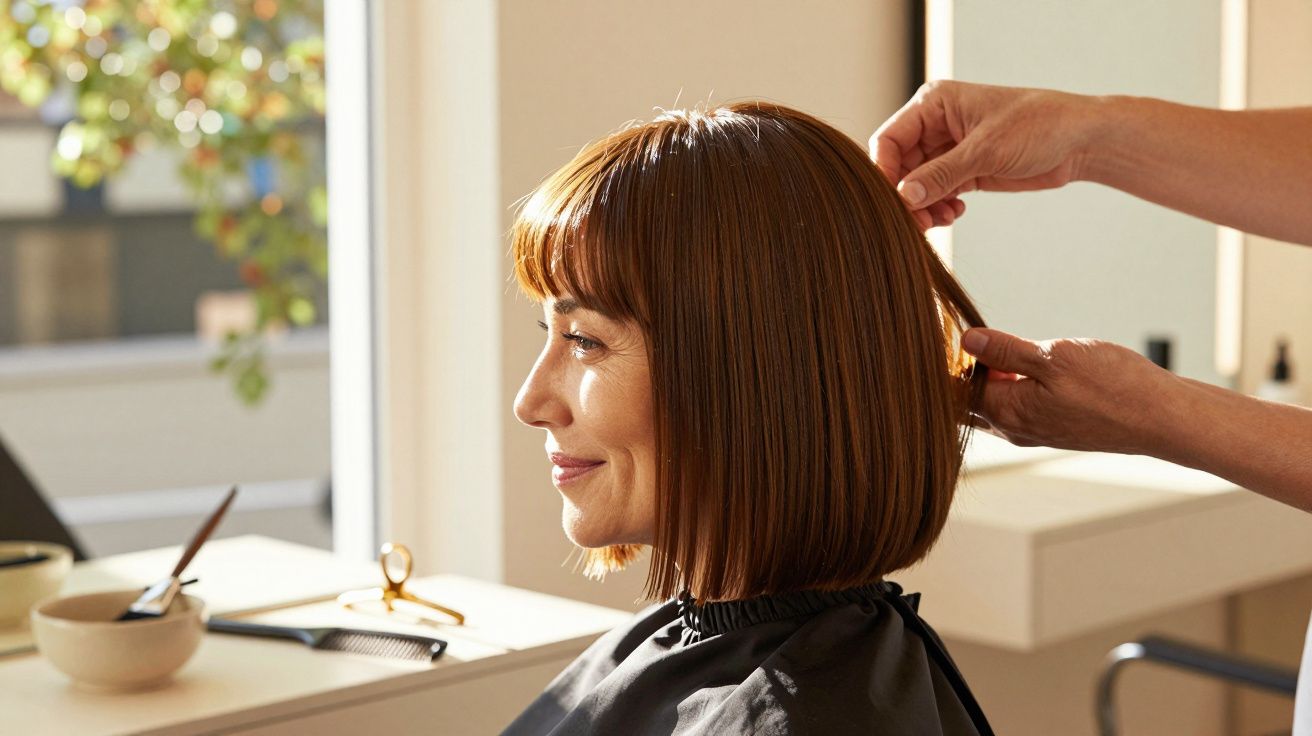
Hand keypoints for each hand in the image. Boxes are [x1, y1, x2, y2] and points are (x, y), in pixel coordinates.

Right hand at [871, 81, 1097, 229]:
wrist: (1079, 141)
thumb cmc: (1038, 126)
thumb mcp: (985, 151)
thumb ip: (941, 175)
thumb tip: (904, 197)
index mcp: (934, 104)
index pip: (889, 139)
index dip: (885, 171)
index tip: (892, 202)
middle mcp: (935, 125)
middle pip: (900, 166)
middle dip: (906, 195)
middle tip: (918, 222)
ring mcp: (948, 150)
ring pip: (916, 184)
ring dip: (923, 206)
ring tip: (940, 221)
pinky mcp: (964, 171)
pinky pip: (936, 193)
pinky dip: (939, 208)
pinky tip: (955, 213)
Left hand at [961, 327, 1177, 454]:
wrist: (1162, 417)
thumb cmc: (1114, 387)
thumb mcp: (1054, 356)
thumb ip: (1006, 350)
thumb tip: (965, 340)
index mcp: (1006, 412)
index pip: (953, 391)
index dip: (944, 363)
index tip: (940, 333)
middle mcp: (1014, 429)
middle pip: (966, 402)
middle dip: (958, 373)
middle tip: (956, 337)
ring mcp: (1034, 430)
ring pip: (992, 403)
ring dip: (986, 376)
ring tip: (988, 343)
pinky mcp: (1054, 426)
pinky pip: (1017, 404)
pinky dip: (1009, 383)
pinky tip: (1020, 361)